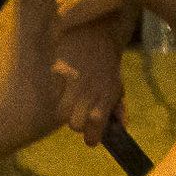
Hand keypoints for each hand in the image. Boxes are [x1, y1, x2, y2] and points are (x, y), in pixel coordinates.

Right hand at [50, 15, 129, 142]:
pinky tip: (65, 86)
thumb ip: (118, 106)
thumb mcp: (117, 83)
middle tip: (80, 119)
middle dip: (77, 125)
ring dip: (65, 113)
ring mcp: (73, 80)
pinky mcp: (57, 73)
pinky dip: (57, 96)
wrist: (92, 33)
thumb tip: (122, 127)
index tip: (92, 142)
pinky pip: (53, 96)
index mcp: (109, 91)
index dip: (93, 136)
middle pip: (75, 123)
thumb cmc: (105, 64)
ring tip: (72, 103)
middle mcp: (91, 88)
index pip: (98, 121)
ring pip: (61, 113)